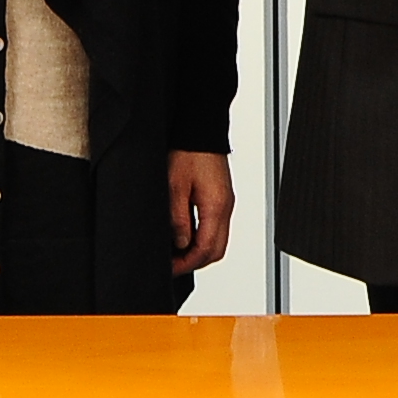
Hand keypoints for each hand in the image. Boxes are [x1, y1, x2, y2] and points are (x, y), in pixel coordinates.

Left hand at [169, 151, 235, 273]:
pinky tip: (186, 234)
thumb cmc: (188, 152)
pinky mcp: (222, 197)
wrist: (201, 129)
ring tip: (177, 251)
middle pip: (217, 250)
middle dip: (195, 262)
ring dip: (199, 250)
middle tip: (174, 264)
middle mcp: (225, 207)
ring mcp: (226, 202)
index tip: (171, 268)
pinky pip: (216, 226)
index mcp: (216, 207)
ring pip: (218, 240)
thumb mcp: (175, 187)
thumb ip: (178, 219)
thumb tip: (180, 244)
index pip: (206, 249)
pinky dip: (202, 236)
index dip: (187, 263)